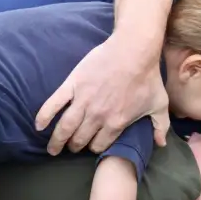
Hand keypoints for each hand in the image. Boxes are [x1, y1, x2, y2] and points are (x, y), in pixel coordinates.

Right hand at [36, 33, 169, 154]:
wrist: (133, 50)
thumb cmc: (148, 77)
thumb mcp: (159, 104)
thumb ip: (160, 126)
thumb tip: (161, 143)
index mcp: (116, 123)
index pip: (99, 145)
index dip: (94, 148)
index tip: (91, 146)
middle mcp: (97, 116)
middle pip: (80, 139)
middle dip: (75, 146)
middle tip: (71, 147)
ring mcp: (83, 101)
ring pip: (65, 128)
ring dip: (57, 141)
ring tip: (52, 148)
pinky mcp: (73, 85)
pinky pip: (53, 104)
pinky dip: (44, 116)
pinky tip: (39, 126)